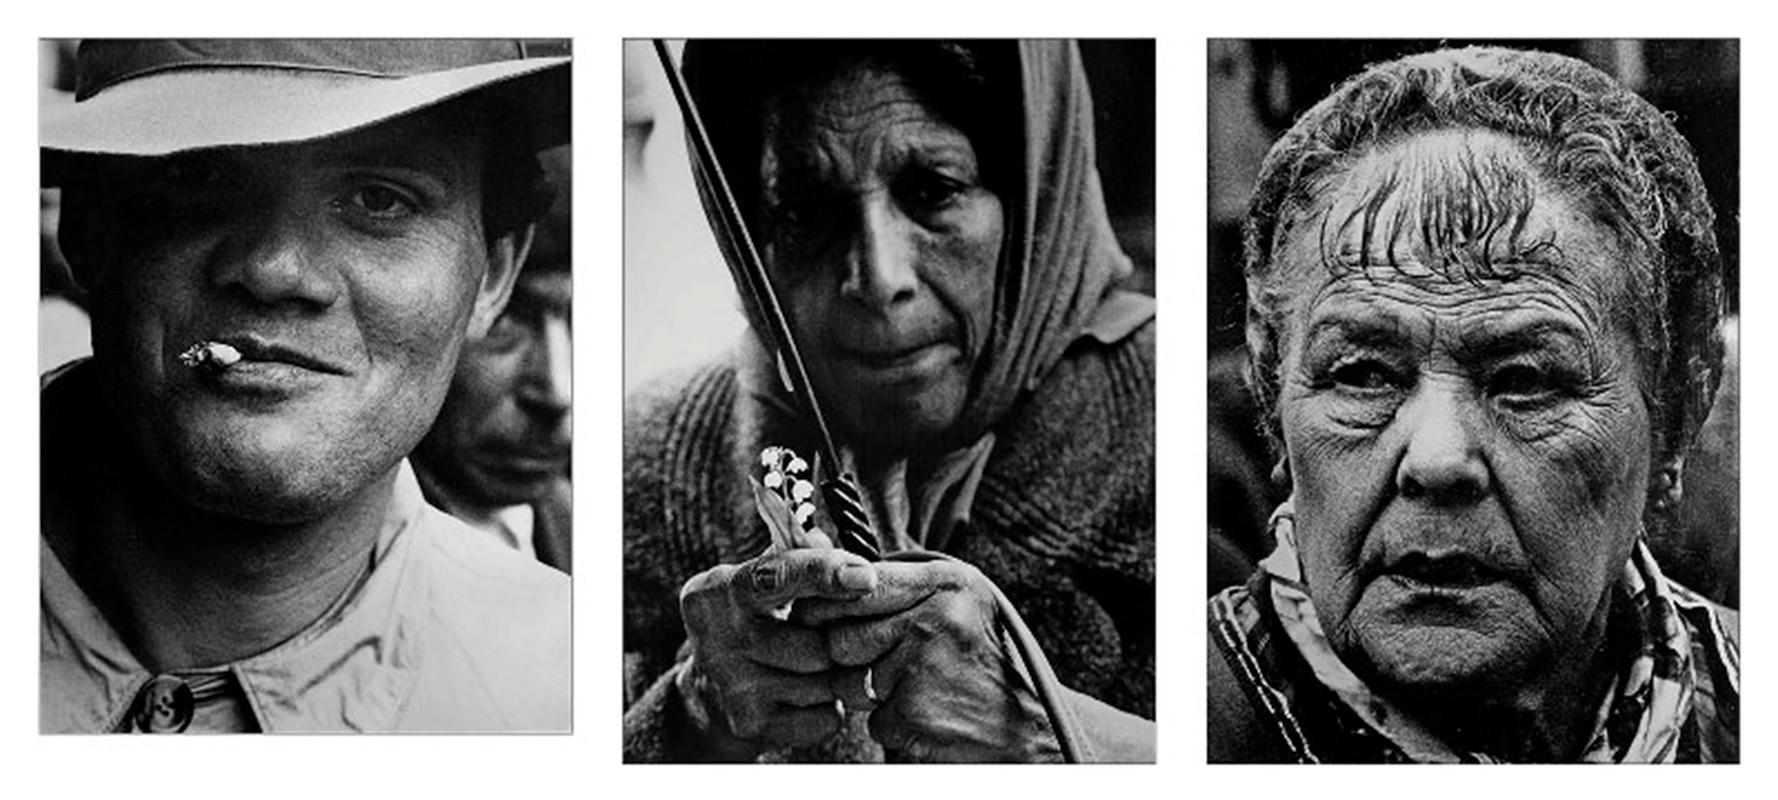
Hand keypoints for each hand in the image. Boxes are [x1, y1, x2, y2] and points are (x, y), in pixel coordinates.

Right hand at [676, 548, 876, 753]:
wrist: (712, 691)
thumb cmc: (754, 620)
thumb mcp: (765, 580)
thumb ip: (799, 555)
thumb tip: (828, 544)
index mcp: (717, 590)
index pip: (774, 577)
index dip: (823, 574)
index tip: (866, 577)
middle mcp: (718, 637)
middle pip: (814, 641)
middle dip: (835, 641)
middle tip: (830, 635)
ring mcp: (732, 684)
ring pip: (824, 681)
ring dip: (835, 674)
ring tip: (816, 665)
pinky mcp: (750, 723)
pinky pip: (823, 716)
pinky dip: (829, 707)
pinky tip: (809, 694)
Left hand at [794, 559, 1060, 761]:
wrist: (1034, 723)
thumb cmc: (992, 659)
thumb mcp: (966, 599)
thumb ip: (910, 580)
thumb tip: (845, 570)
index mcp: (946, 582)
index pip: (860, 584)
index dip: (828, 606)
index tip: (821, 619)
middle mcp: (935, 617)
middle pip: (841, 636)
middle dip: (849, 659)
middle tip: (881, 665)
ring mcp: (923, 666)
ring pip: (849, 682)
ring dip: (870, 694)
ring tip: (913, 689)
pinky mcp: (915, 712)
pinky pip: (873, 719)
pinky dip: (893, 724)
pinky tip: (928, 714)